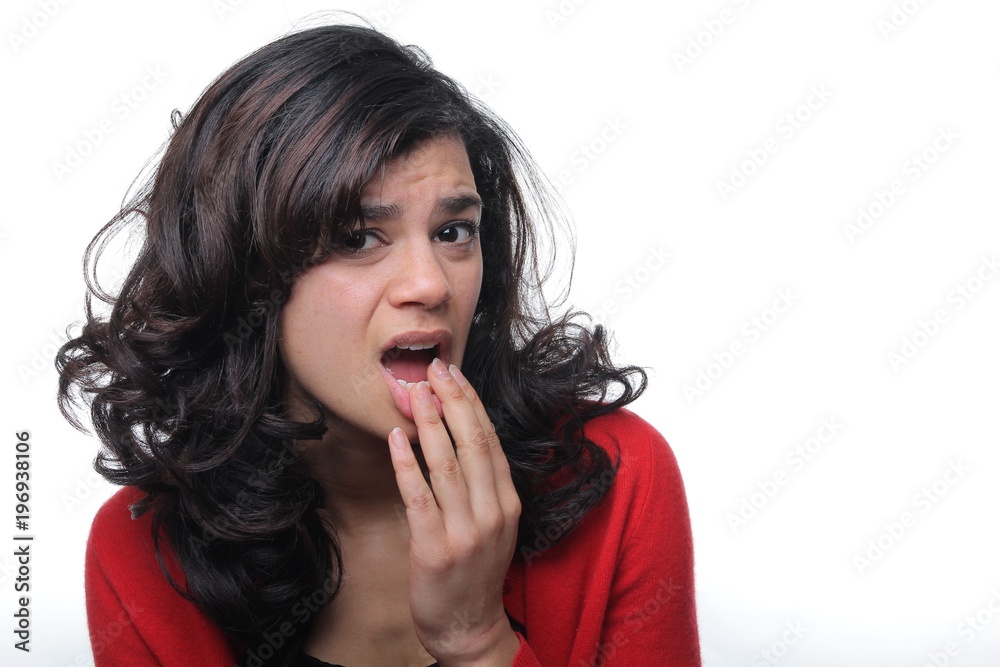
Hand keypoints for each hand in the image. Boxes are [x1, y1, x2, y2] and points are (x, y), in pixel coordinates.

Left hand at [387, 358, 521, 665]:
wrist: (469, 627)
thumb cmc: (476, 572)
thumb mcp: (493, 525)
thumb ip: (483, 485)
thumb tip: (462, 435)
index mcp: (507, 502)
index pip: (491, 440)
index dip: (472, 403)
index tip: (456, 374)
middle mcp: (491, 512)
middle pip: (473, 444)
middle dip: (454, 401)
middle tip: (435, 369)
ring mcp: (465, 531)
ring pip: (447, 464)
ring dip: (431, 424)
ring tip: (416, 393)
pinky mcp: (435, 547)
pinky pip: (419, 496)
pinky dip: (407, 463)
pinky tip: (396, 438)